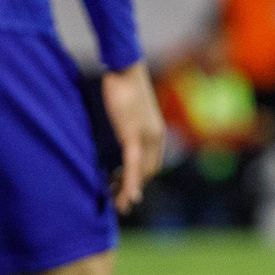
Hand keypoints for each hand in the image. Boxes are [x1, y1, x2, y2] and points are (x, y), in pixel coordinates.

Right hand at [102, 60, 165, 213]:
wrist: (125, 69)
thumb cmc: (123, 87)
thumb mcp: (129, 112)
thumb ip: (129, 126)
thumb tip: (123, 134)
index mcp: (156, 133)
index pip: (151, 164)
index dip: (138, 179)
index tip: (120, 186)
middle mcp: (156, 137)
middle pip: (148, 172)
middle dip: (133, 188)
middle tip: (118, 202)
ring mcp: (147, 136)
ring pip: (142, 173)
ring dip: (130, 190)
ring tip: (119, 205)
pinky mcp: (133, 135)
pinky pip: (133, 164)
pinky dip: (130, 181)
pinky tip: (128, 195)